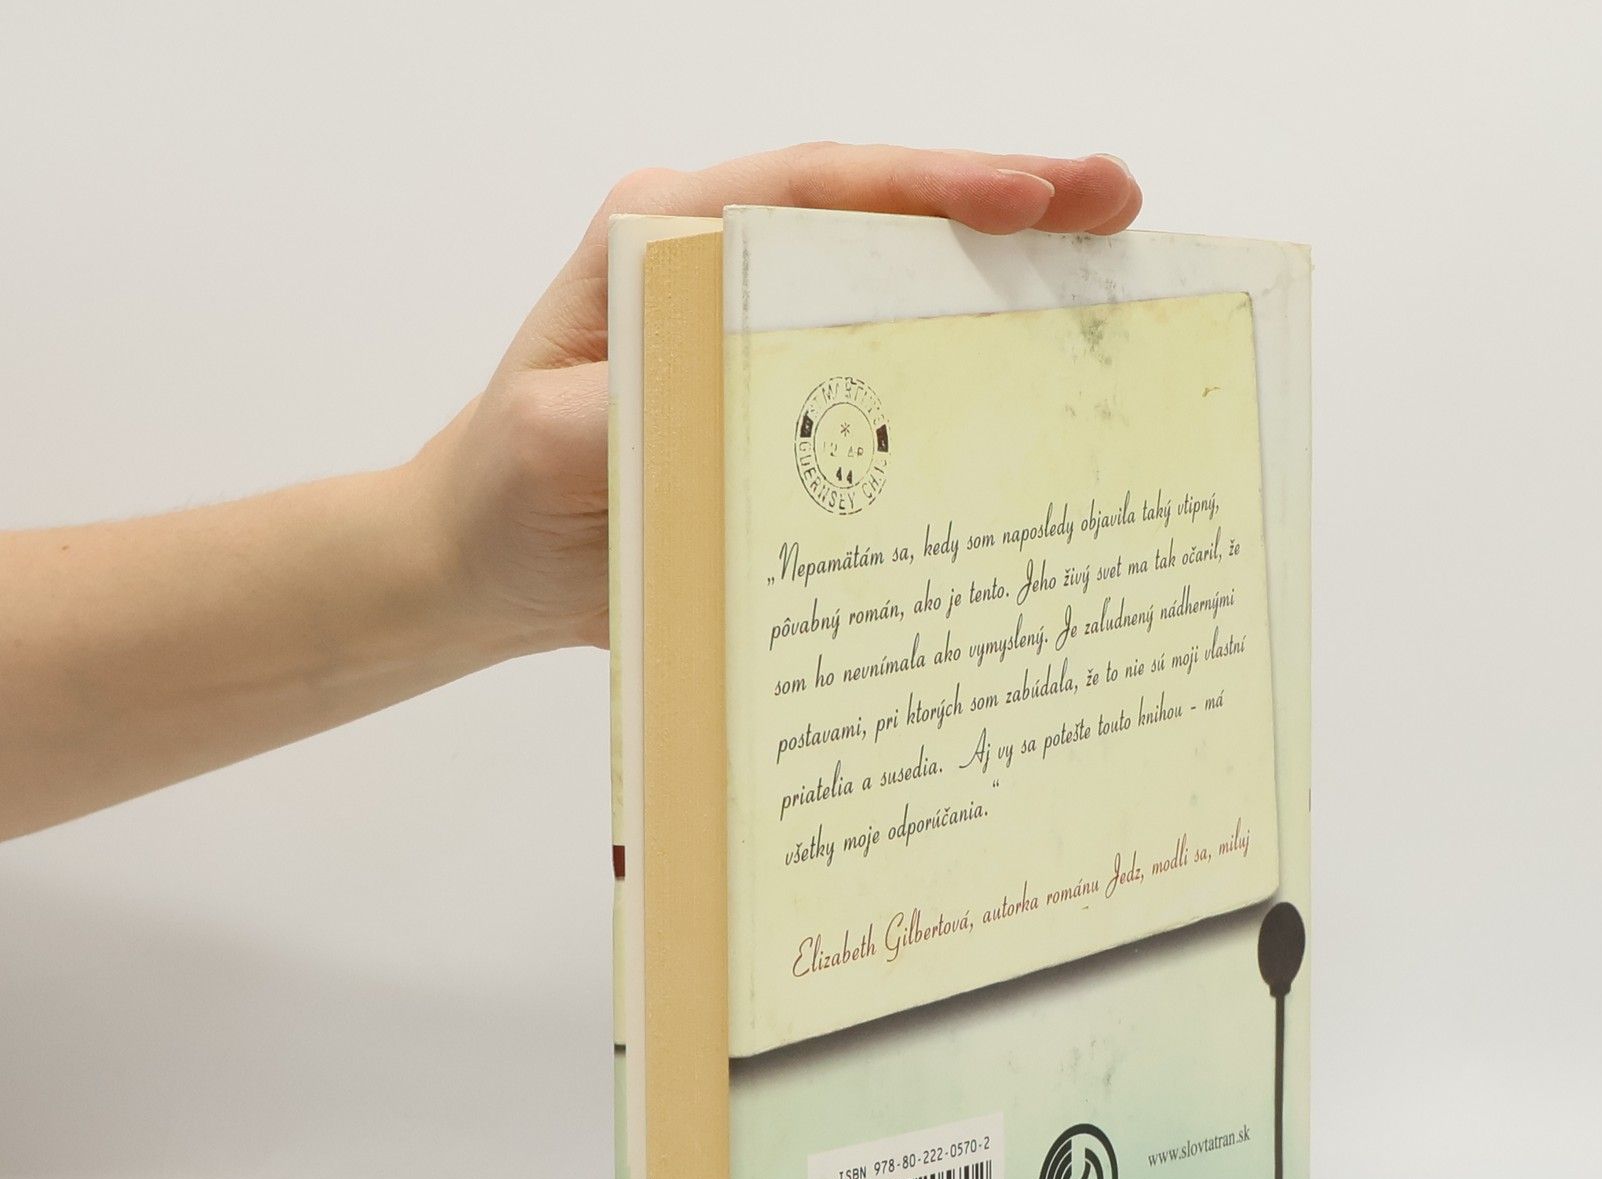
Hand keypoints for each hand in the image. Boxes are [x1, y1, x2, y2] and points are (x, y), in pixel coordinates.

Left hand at [411, 145, 1143, 659]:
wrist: (483, 563)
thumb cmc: (504, 494)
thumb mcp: (549, 449)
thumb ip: (630, 414)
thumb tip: (734, 405)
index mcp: (666, 241)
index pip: (813, 190)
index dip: (928, 190)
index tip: (1026, 199)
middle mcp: (725, 267)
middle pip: (881, 218)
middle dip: (1005, 205)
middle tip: (1117, 204)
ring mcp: (763, 334)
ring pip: (899, 286)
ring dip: (1004, 281)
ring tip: (1115, 270)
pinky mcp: (786, 405)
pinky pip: (888, 374)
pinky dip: (964, 367)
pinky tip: (1040, 376)